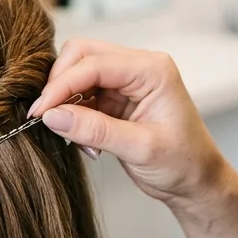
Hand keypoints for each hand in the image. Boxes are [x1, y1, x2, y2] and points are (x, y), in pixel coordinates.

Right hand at [28, 39, 227, 210]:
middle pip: (82, 55)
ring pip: (78, 73)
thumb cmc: (184, 164)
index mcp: (152, 70)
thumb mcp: (140, 149)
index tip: (41, 111)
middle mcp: (138, 68)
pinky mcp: (116, 98)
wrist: (197, 182)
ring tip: (77, 138)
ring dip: (67, 102)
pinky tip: (86, 141)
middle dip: (60, 84)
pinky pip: (82, 95)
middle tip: (47, 117)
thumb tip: (53, 115)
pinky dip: (74, 115)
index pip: (94, 64)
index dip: (62, 85)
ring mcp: (126, 81)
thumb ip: (95, 130)